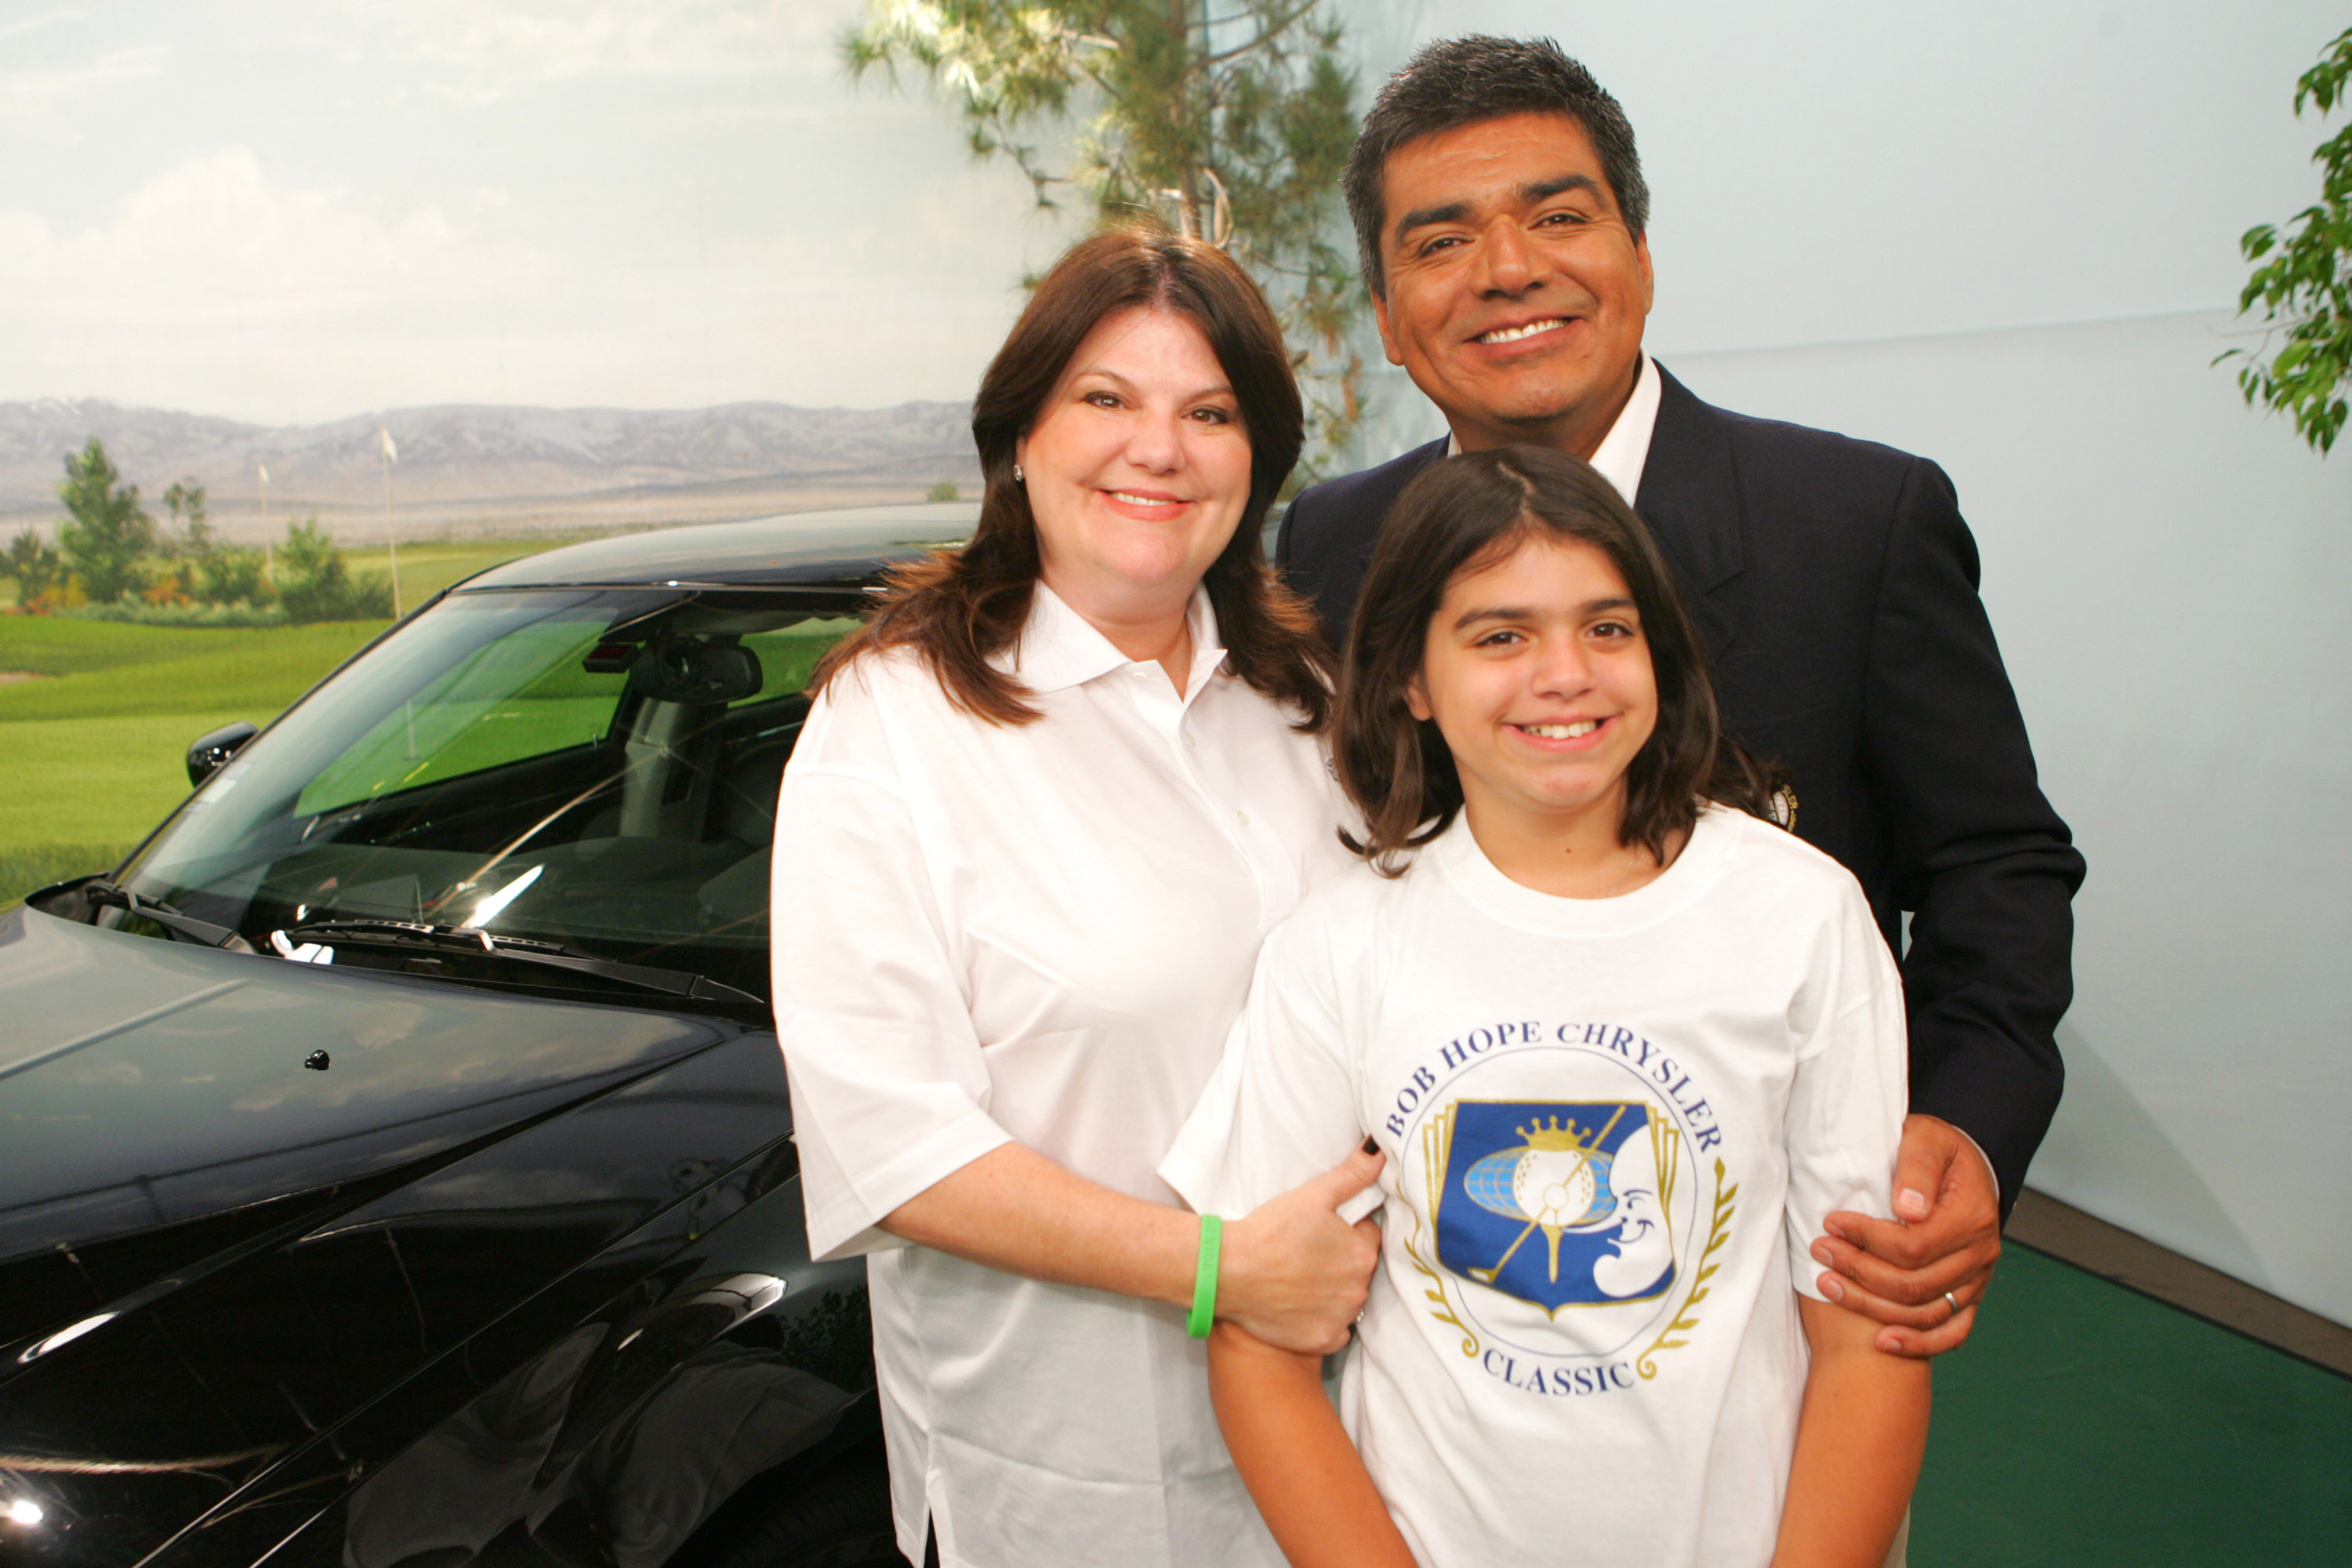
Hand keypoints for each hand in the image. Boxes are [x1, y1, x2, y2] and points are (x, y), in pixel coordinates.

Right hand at [1218, 1149, 1384, 1355]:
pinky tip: (1299, 1305)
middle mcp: (1359, 1289)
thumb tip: (1379, 1152)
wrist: (1228, 1272)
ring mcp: (1341, 1318)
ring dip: (1332, 1291)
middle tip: (1306, 1254)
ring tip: (1299, 1278)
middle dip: (1341, 1262)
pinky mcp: (1322, 1341)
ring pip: (1347, 1300)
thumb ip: (1352, 1175)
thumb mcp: (1313, 1195)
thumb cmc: (1270, 1230)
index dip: (1345, 1231)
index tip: (1319, 1232)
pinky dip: (1322, 1320)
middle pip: (1358, 1270)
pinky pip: (1334, 1330)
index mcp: (1362, 1252)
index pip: (1368, 1236)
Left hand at [1813, 1114, 1999, 1357]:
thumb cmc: (1939, 1149)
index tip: (1831, 1224)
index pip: (1913, 1245)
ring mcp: (1977, 1279)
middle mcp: (1980, 1254)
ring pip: (1924, 1312)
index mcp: (1972, 1217)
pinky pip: (1952, 1332)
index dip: (1866, 1239)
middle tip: (1820, 1251)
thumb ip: (1917, 1166)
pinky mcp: (1970, 1295)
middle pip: (1913, 1283)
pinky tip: (1883, 1341)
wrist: (1964, 1165)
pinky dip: (1919, 1343)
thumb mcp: (1927, 1138)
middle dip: (1858, 1271)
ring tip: (1828, 1285)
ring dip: (1871, 1306)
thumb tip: (1907, 1209)